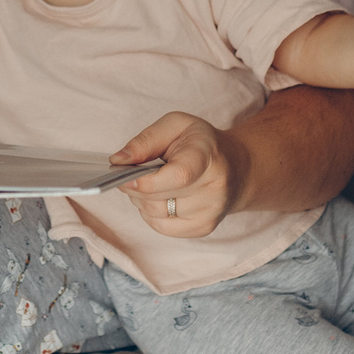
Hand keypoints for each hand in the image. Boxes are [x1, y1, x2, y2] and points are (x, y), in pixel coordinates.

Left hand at [112, 111, 250, 237]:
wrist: (236, 168)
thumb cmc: (201, 144)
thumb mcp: (176, 125)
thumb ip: (145, 141)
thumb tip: (117, 161)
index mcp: (207, 157)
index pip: (177, 176)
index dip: (145, 181)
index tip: (122, 176)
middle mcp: (214, 189)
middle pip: (157, 198)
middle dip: (135, 186)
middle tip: (135, 172)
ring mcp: (210, 213)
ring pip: (154, 214)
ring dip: (142, 200)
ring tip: (153, 182)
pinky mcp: (203, 228)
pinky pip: (161, 227)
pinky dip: (152, 213)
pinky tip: (162, 197)